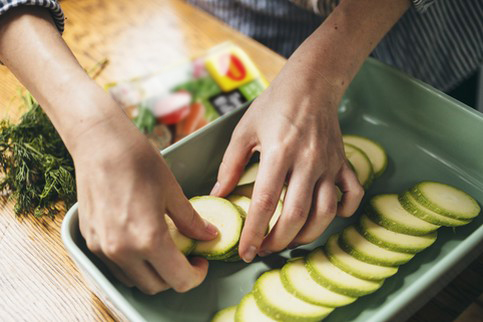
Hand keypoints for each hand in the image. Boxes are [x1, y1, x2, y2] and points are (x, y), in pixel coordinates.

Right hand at [72, 106, 217, 293]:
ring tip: (165, 250)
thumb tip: (209, 236)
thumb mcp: (173, 191)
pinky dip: (134, 265)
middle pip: (156, 286)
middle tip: (187, 258)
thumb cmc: (139, 161)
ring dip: (154, 274)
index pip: (179, 279)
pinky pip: (116, 267)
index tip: (201, 263)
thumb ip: (191, 221)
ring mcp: (102, 248)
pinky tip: (142, 243)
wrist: (100, 143)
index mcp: (148, 239)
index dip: (196, 275)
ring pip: (135, 280)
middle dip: (177, 277)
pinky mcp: (90, 240)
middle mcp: (122, 251)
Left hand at [211, 60, 363, 262]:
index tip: (245, 252)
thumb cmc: (273, 105)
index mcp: (278, 153)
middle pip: (296, 215)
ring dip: (307, 235)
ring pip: (325, 212)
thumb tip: (218, 196)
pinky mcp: (342, 162)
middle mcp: (306, 162)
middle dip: (278, 241)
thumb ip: (229, 166)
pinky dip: (345, 211)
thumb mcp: (243, 131)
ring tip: (289, 240)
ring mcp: (328, 163)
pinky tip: (327, 216)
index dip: (253, 233)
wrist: (310, 84)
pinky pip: (352, 194)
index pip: (264, 203)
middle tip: (264, 249)